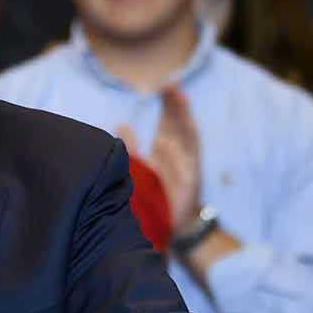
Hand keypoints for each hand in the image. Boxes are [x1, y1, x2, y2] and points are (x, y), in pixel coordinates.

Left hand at [117, 87, 201, 232]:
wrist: (161, 230)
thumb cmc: (149, 202)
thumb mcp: (135, 171)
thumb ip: (130, 147)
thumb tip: (121, 124)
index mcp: (161, 155)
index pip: (166, 124)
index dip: (166, 106)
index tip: (163, 86)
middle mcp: (175, 156)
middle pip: (176, 124)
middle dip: (173, 104)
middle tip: (169, 82)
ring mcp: (184, 163)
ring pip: (184, 132)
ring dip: (180, 111)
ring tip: (175, 92)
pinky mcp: (191, 173)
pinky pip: (190, 148)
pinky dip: (188, 130)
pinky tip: (185, 115)